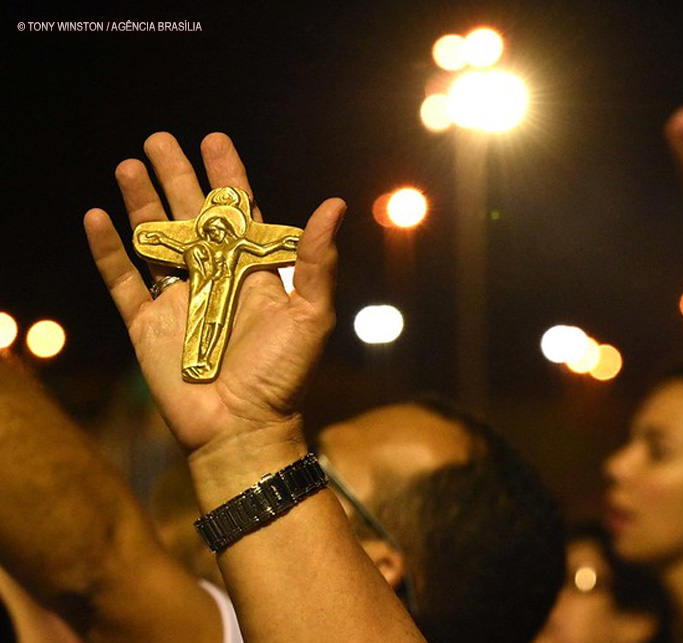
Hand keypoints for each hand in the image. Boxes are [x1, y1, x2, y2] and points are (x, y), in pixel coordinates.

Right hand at [84, 133, 344, 464]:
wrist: (243, 427)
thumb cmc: (283, 375)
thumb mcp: (311, 315)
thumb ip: (318, 261)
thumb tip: (335, 204)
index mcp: (252, 272)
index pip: (238, 213)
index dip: (227, 177)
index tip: (215, 141)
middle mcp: (213, 278)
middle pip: (190, 216)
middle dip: (175, 176)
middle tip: (159, 139)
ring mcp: (177, 299)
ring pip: (154, 240)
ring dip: (140, 202)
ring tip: (128, 164)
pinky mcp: (146, 324)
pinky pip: (121, 281)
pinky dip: (108, 250)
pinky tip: (97, 217)